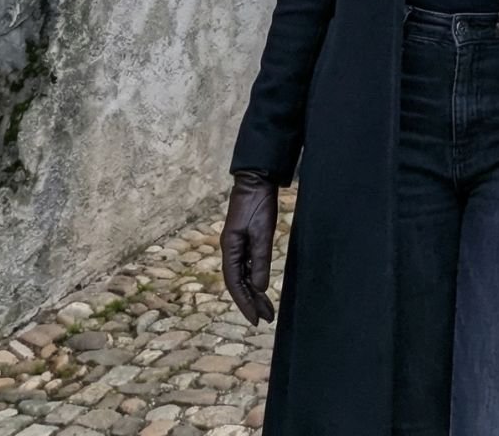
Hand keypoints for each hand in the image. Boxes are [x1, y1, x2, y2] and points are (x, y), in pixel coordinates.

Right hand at [220, 170, 277, 324]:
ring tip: (268, 309)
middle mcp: (230, 249)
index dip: (244, 303)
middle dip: (250, 302)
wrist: (257, 179)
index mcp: (230, 248)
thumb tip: (258, 289)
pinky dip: (255, 279)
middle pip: (238, 283)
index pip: (234, 284)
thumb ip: (260, 260)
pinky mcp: (245, 239)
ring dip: (254, 293)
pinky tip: (262, 287)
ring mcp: (237, 245)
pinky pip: (248, 266)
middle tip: (265, 319)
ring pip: (243, 276)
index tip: (255, 320)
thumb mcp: (262, 232)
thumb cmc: (258, 203)